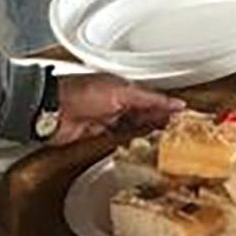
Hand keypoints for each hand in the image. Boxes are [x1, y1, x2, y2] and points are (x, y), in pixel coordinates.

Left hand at [52, 74, 181, 145]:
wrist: (52, 110)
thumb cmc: (79, 93)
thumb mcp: (120, 93)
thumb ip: (148, 99)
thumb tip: (172, 102)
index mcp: (121, 87)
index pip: (151, 98)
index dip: (166, 106)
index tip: (183, 115)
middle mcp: (114, 103)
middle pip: (143, 114)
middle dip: (159, 121)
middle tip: (177, 130)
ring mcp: (105, 119)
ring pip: (132, 128)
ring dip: (146, 133)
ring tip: (164, 141)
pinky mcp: (95, 136)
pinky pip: (118, 140)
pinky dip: (129, 143)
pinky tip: (139, 147)